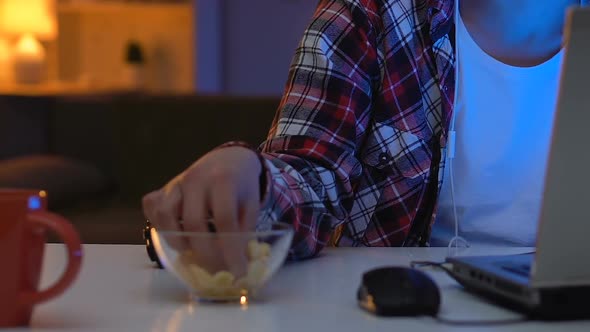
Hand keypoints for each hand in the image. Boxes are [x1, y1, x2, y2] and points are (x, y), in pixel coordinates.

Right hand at [142, 146, 262, 273]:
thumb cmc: (241, 187)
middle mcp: (196, 179)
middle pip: (194, 222)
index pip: (225, 219)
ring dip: (178, 240)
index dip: (230, 249)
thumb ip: (245, 232)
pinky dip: (159, 225)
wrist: (228, 159)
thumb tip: (236, 266)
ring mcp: (176, 183)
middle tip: (216, 269)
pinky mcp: (163, 188)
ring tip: (193, 252)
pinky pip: (153, 208)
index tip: (237, 272)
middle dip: (205, 252)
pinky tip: (175, 235)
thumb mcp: (251, 204)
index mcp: (223, 180)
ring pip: (166, 215)